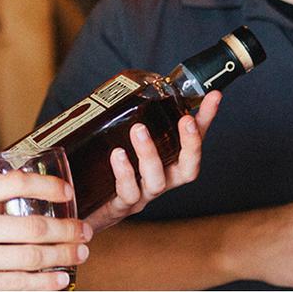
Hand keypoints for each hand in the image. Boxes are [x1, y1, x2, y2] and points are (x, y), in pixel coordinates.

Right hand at [0, 170, 90, 289]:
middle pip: (33, 226)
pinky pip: (18, 288)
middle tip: (83, 231)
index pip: (14, 183)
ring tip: (78, 256)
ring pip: (31, 259)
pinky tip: (57, 283)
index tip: (65, 190)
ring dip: (62, 258)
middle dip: (66, 229)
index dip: (47, 185)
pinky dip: (43, 285)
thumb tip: (10, 202)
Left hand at [85, 91, 220, 232]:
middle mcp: (159, 181)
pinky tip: (117, 155)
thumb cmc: (104, 170)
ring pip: (156, 181)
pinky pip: (127, 194)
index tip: (213, 97)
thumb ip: (128, 117)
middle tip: (186, 120)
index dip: (205, 121)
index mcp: (165, 164)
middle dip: (191, 145)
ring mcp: (141, 195)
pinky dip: (124, 174)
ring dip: (151, 154)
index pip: (192, 141)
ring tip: (138, 130)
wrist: (79, 209)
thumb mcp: (116, 138)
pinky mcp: (118, 206)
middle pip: (187, 169)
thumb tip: (136, 83)